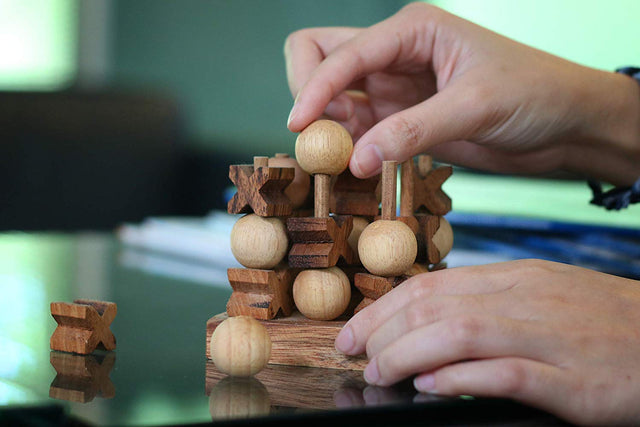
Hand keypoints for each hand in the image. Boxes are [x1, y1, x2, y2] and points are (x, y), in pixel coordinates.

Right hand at [285, 2, 639, 184]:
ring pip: (334, 101)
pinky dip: (349, 151)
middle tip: (320, 136)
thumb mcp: (474, 104)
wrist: (564, 124)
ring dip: (328, 129)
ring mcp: (394, 90)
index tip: (299, 126)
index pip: (343, 52)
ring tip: (338, 162)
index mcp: (411, 30)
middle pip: (320, 59)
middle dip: (311, 95)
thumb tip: (354, 160)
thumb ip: (412, 131)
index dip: (315, 87)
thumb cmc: (534, 92)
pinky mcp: (400, 123)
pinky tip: (357, 170)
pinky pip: (357, 133)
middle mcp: (394, 56)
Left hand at [335, 259, 639, 424]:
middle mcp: (526, 300)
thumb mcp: (541, 296)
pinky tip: (429, 387)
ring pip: (459, 333)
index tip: (353, 330)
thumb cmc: (602, 322)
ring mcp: (549, 338)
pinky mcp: (573, 380)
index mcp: (515, 278)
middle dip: (382, 330)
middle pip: (434, 306)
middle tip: (354, 353)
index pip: (431, 285)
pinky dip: (460, 379)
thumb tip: (428, 321)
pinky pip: (506, 373)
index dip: (382, 308)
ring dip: (407, 354)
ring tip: (379, 372)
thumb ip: (488, 303)